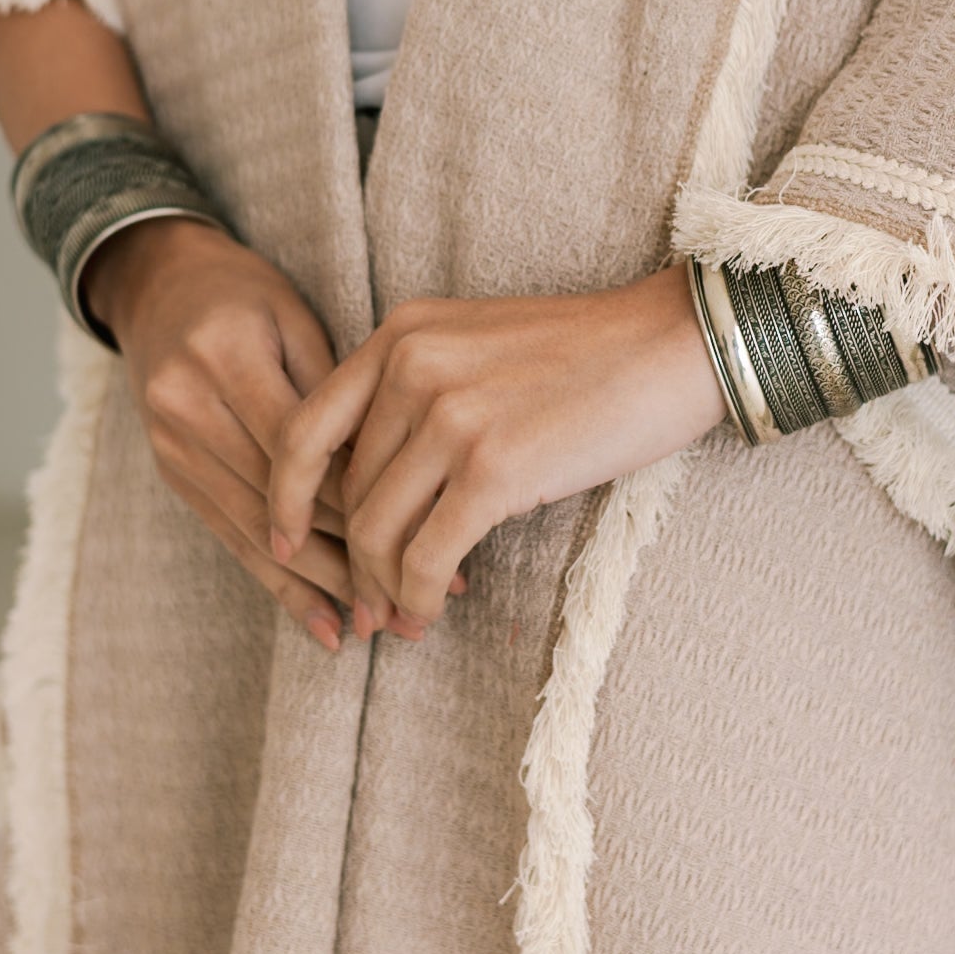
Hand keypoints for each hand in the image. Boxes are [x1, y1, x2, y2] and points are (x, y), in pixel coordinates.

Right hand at [86, 218, 427, 651]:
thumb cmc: (245, 292)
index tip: (431, 528)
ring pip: (257, 531)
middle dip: (351, 553)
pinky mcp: (172, 475)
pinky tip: (324, 624)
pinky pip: (232, 540)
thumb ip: (334, 389)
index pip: (303, 447)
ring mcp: (173, 448)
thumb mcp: (293, 316)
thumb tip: (392, 470)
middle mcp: (188, 408)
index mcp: (225, 356)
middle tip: (415, 595)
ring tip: (380, 621)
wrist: (155, 284)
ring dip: (322, 583)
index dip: (366, 493)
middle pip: (280, 499)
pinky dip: (281, 586)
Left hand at [268, 266, 727, 634]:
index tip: (286, 538)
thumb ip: (414, 390)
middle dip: (349, 560)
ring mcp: (450, 416)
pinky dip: (418, 597)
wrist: (670, 345)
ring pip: (377, 531)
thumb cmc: (584, 355)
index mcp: (401, 333)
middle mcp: (412, 366)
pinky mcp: (493, 468)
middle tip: (364, 604)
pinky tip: (429, 614)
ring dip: (383, 589)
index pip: (305, 426)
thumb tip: (371, 484)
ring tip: (400, 620)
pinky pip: (426, 555)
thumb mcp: (476, 344)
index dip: (284, 495)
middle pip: (345, 492)